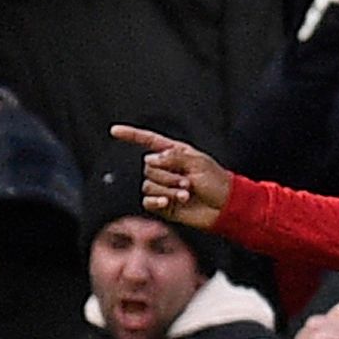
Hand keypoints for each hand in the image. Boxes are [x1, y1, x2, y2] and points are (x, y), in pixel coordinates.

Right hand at [112, 125, 234, 226]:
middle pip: (149, 168)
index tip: (114, 131)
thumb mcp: (198, 162)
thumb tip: (150, 159)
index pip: (148, 141)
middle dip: (167, 176)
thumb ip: (173, 156)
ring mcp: (163, 187)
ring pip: (148, 185)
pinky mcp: (163, 205)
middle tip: (188, 183)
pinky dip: (156, 201)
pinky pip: (147, 201)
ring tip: (187, 194)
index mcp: (174, 153)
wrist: (224, 207)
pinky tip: (168, 203)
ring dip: (167, 190)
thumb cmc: (216, 181)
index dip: (131, 135)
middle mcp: (166, 168)